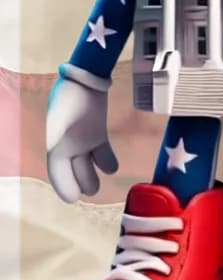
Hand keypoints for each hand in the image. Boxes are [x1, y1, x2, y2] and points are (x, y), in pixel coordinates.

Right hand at [45, 78, 114, 202]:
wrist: (85, 80)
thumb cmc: (68, 97)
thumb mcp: (59, 115)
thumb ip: (55, 132)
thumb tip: (53, 149)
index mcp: (56, 144)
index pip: (57, 170)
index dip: (62, 185)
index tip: (71, 199)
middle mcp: (68, 145)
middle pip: (72, 170)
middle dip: (78, 183)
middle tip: (87, 193)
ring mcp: (83, 140)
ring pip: (87, 164)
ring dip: (91, 176)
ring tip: (96, 188)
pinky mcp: (98, 133)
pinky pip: (102, 152)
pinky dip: (106, 161)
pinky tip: (112, 168)